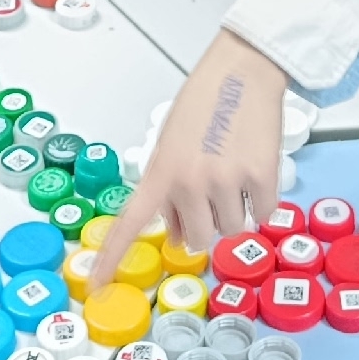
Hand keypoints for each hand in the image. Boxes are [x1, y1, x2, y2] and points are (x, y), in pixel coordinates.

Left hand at [91, 30, 286, 287]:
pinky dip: (261, 200)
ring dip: (234, 210)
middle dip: (203, 223)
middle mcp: (190, 182)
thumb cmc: (205, 102)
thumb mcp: (171, 145)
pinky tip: (254, 169)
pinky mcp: (261, 177)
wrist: (243, 72)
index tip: (96, 287)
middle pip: (196, 239)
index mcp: (161, 172)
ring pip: (231, 229)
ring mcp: (226, 181)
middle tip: (211, 190)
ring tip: (233, 171)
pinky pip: (262, 214)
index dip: (112, 258)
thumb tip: (175, 233)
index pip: (130, 223)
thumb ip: (168, 190)